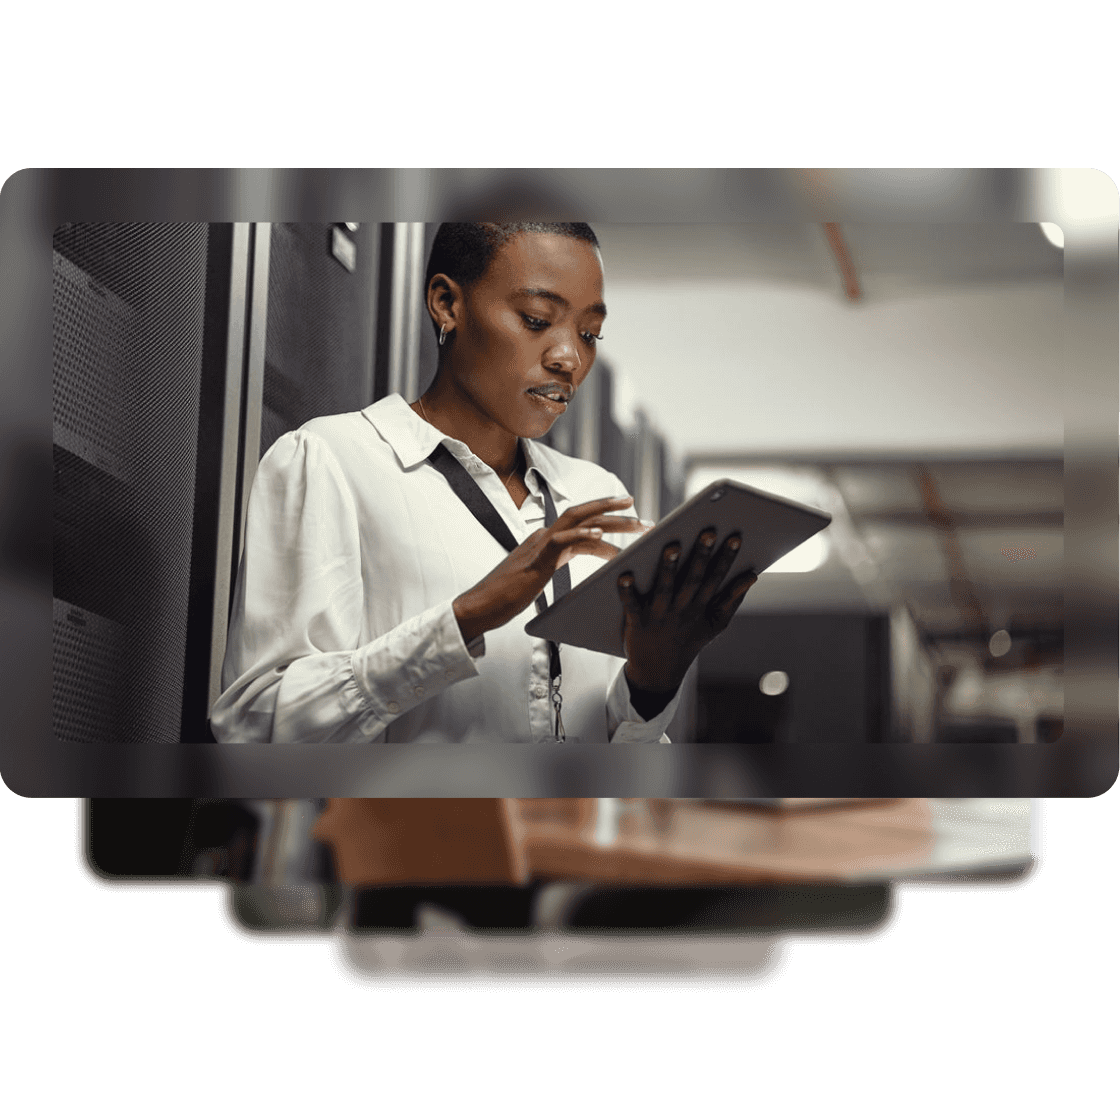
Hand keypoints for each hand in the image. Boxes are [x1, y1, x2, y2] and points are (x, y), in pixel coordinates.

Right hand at [454, 496, 648, 645]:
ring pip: (579, 521)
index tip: (630, 519)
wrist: (480, 606)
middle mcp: (544, 537)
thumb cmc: (507, 596)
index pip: (582, 525)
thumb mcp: (540, 577)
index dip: (607, 521)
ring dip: (610, 519)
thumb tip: (576, 564)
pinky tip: (600, 535)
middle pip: (585, 515)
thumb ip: (556, 565)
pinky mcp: (536, 558)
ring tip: (635, 520)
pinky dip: (582, 535)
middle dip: (615, 511)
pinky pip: (561, 540)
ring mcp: (539, 545)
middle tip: (643, 514)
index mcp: (546, 542)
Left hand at [617, 528, 757, 694]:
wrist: (658, 671)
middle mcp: (682, 611)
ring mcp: (659, 617)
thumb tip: (752, 576)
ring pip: (665, 589)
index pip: (716, 579)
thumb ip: (734, 600)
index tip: (734, 538)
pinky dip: (627, 592)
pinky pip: (631, 605)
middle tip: (707, 532)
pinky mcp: (637, 622)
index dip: (726, 559)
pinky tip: (624, 576)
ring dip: (668, 569)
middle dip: (701, 556)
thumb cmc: (688, 640)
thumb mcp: (716, 624)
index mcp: (701, 608)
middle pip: (693, 580)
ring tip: (671, 546)